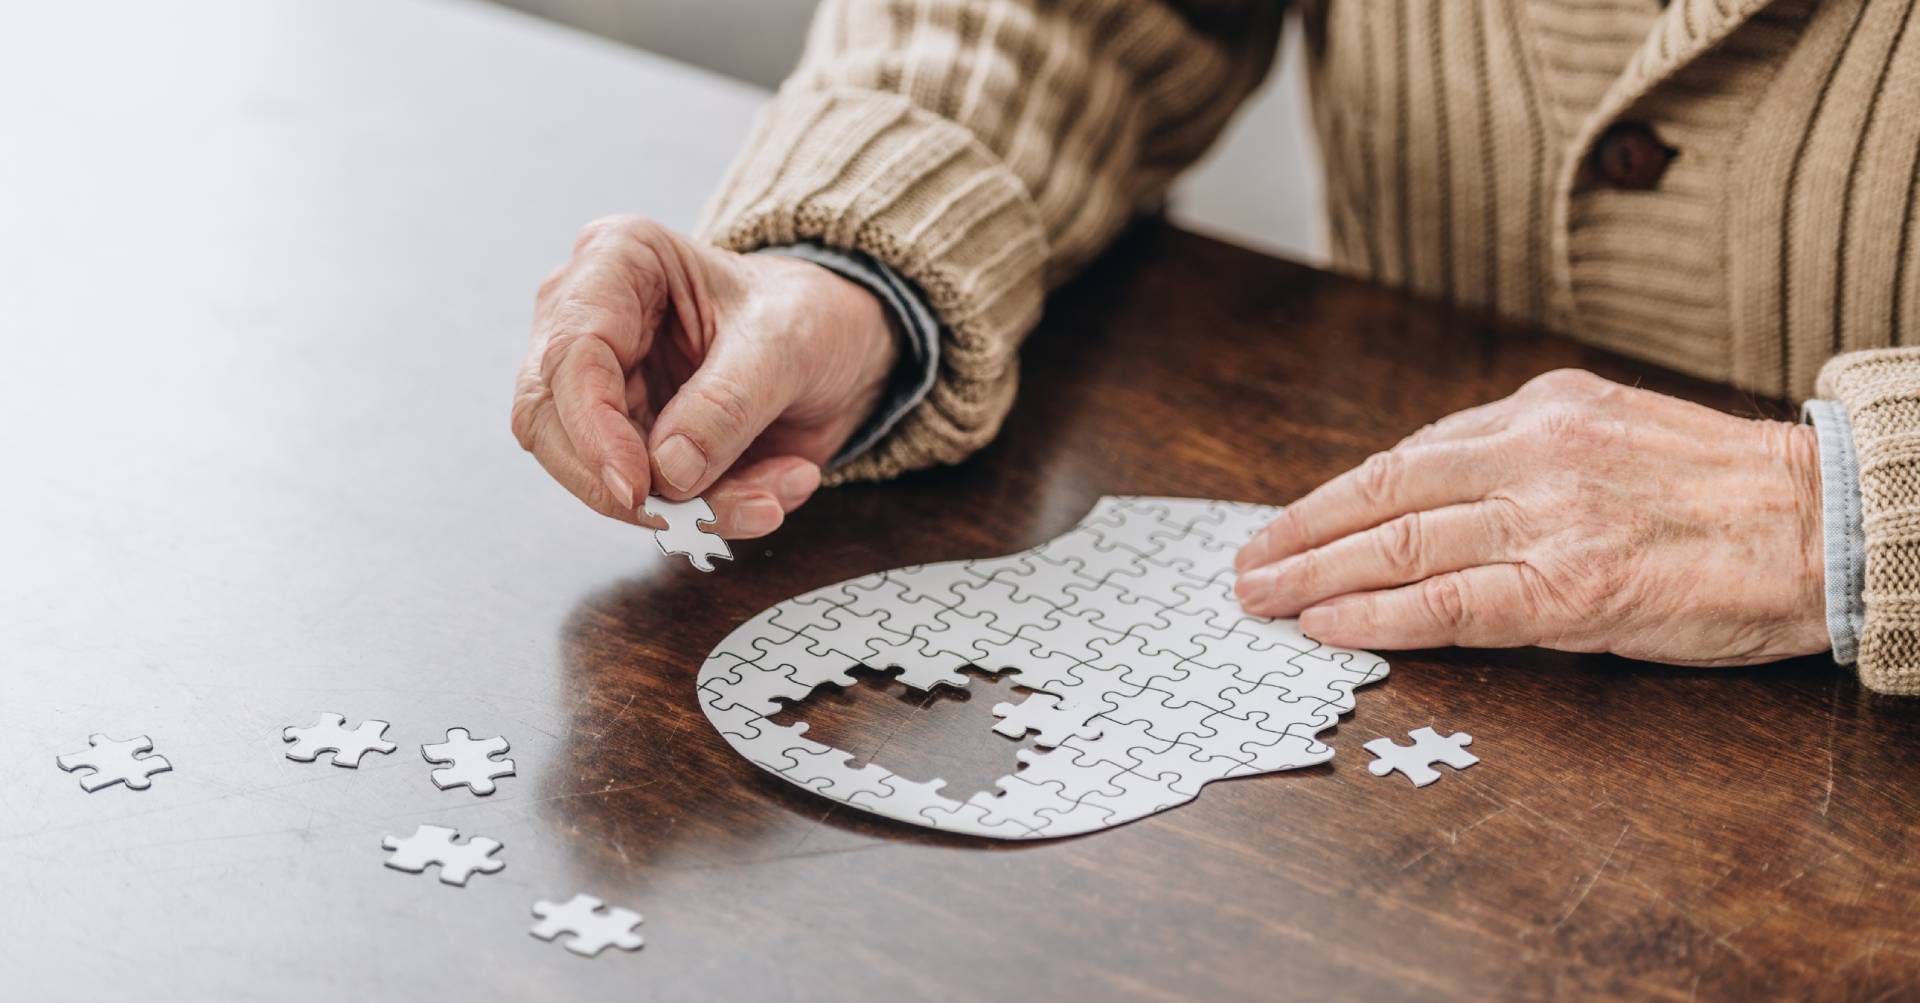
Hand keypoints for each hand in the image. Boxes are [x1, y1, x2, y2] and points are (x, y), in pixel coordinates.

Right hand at [512, 216, 898, 537]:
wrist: (840, 345)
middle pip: (552, 424)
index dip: (593, 431)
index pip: (569, 355)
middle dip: (627, 486)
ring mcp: (603, 386)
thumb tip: (667, 470)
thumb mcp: (786, 344)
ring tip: (769, 500)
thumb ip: (727, 403)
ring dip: (686, 508)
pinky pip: (647, 499)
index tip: (638, 487)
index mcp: (617, 261)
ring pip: (597, 474)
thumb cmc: (808, 313)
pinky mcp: (628, 440)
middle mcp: (590, 321)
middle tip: (700, 518)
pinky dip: (710, 512)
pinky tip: (774, 490)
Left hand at [1233, 369, 1828, 665]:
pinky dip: (1376, 616)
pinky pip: (1449, 604)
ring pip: (1399, 545)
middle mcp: (1532, 454)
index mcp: (1540, 410)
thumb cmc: (1722, 489)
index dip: (1333, 497)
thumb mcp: (1612, 431)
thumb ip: (1524, 453)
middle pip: (1382, 495)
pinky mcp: (1571, 588)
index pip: (1406, 455)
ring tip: (1262, 598)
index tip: (1285, 522)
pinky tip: (1328, 626)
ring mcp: (1547, 520)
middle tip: (1245, 565)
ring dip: (1314, 575)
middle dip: (1299, 533)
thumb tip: (1432, 490)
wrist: (1825, 521)